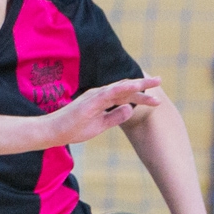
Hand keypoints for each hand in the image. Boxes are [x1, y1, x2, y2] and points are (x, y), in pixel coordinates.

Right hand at [46, 76, 162, 145]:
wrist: (53, 132)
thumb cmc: (73, 129)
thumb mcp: (100, 126)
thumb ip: (115, 117)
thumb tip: (131, 109)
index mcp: (102, 100)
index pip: (125, 96)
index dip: (141, 96)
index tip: (156, 100)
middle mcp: (99, 94)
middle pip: (125, 88)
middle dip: (143, 85)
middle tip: (160, 81)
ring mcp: (94, 96)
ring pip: (119, 87)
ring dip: (136, 84)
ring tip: (152, 82)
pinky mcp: (89, 101)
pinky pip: (108, 93)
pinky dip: (122, 89)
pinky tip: (134, 87)